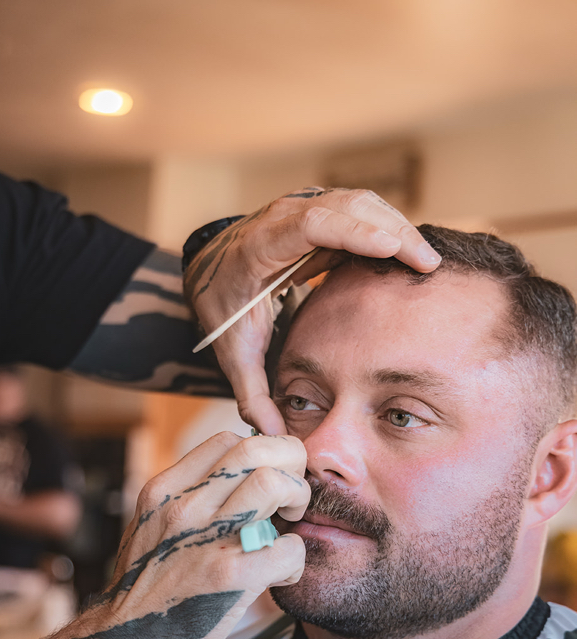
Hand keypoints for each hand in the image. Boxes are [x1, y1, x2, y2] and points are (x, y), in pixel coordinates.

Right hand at [57, 431, 307, 638]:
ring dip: (297, 500)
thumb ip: (188, 497)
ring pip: (275, 483)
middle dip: (290, 465)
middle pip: (257, 449)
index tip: (267, 479)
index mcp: (164, 490)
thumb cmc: (147, 585)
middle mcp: (183, 507)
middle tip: (290, 497)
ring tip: (288, 524)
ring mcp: (206, 540)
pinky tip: (281, 573)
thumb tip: (238, 477)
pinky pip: (289, 547)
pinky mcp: (230, 577)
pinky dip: (296, 559)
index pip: (228, 440)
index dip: (261, 453)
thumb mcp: (152, 525)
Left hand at [184, 187, 440, 434]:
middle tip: (429, 263)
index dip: (351, 232)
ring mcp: (303, 209)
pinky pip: (360, 211)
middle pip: (345, 207)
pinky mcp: (320, 212)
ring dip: (396, 226)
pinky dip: (388, 227)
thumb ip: (252, 393)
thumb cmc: (224, 309)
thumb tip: (274, 434)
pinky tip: (411, 255)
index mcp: (259, 248)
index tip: (391, 246)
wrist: (210, 271)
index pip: (309, 226)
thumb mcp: (233, 353)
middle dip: (391, 229)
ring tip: (428, 262)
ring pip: (359, 204)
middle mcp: (282, 218)